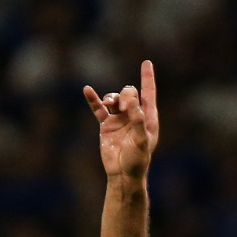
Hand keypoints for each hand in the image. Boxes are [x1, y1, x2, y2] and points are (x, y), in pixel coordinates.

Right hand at [83, 60, 159, 181]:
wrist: (122, 174)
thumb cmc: (137, 160)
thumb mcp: (141, 140)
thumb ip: (138, 120)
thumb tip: (132, 101)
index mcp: (148, 118)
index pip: (148, 93)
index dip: (147, 78)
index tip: (146, 63)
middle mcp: (134, 116)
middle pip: (129, 93)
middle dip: (126, 95)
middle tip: (123, 107)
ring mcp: (119, 119)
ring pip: (114, 99)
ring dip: (111, 98)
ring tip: (109, 104)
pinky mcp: (106, 125)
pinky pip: (98, 108)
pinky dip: (93, 99)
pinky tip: (87, 90)